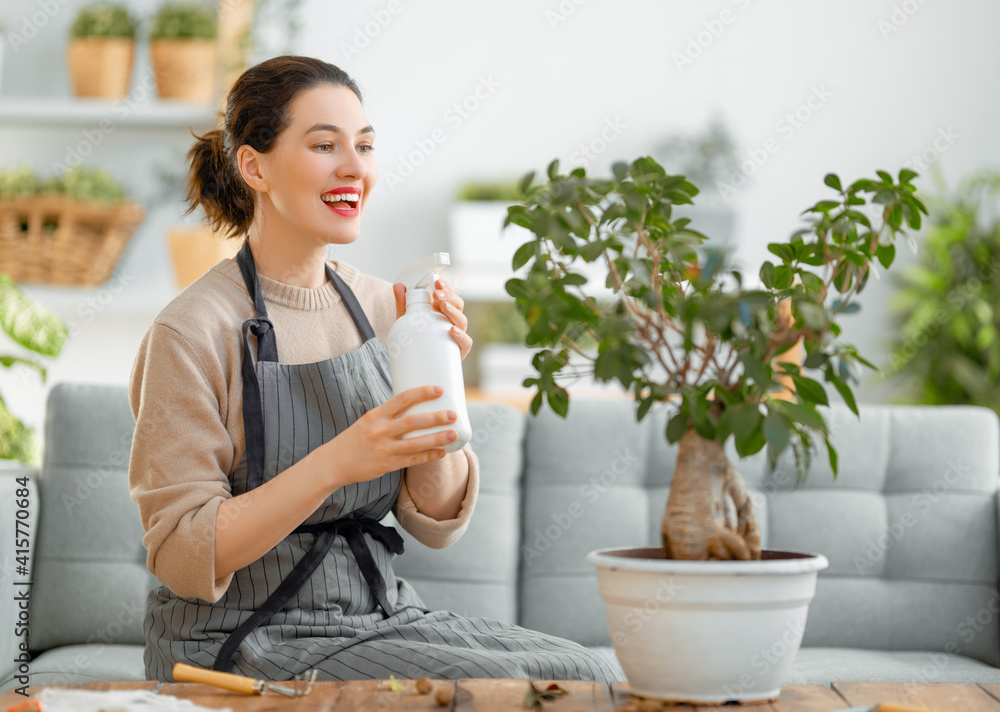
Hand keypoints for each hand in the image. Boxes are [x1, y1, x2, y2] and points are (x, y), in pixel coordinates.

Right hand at [323, 385, 457, 485]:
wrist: (334, 463)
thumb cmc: (355, 439)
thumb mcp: (368, 421)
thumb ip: (389, 416)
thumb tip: (417, 407)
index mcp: (375, 415)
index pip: (402, 399)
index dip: (422, 393)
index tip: (439, 389)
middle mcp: (379, 431)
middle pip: (412, 422)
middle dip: (435, 418)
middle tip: (453, 414)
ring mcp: (383, 449)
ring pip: (415, 443)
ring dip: (437, 439)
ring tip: (453, 434)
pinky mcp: (386, 465)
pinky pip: (412, 460)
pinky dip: (428, 456)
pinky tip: (442, 452)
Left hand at [393, 279, 472, 360]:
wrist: (416, 365)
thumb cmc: (415, 340)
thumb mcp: (406, 321)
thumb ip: (402, 304)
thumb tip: (397, 285)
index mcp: (442, 311)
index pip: (448, 295)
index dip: (446, 287)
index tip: (438, 282)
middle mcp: (452, 321)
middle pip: (458, 305)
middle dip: (449, 297)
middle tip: (437, 295)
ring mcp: (457, 335)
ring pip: (462, 320)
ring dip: (454, 312)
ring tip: (444, 308)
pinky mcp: (458, 351)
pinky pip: (466, 342)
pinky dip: (461, 336)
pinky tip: (452, 330)